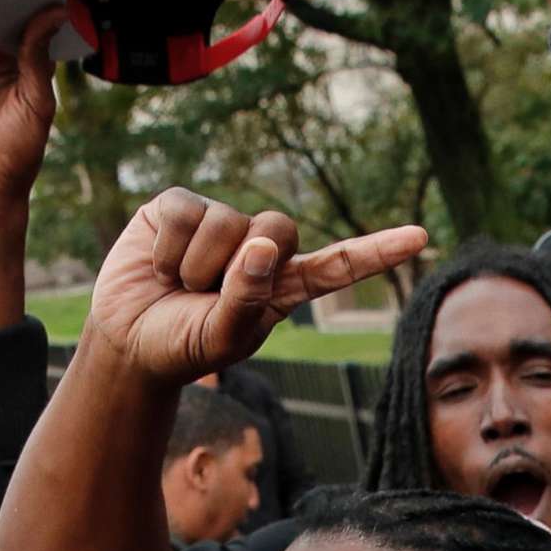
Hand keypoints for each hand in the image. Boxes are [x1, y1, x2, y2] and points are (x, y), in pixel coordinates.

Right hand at [78, 189, 426, 391]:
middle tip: (208, 295)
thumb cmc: (184, 344)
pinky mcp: (180, 206)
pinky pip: (185, 211)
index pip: (338, 264)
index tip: (421, 239)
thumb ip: (248, 300)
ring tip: (179, 286)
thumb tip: (262, 244)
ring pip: (227, 222)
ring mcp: (221, 222)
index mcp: (283, 285)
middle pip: (278, 228)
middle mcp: (259, 246)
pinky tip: (158, 265)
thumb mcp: (223, 338)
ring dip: (196, 266)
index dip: (376, 251)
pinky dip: (168, 248)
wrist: (129, 341)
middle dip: (242, 265)